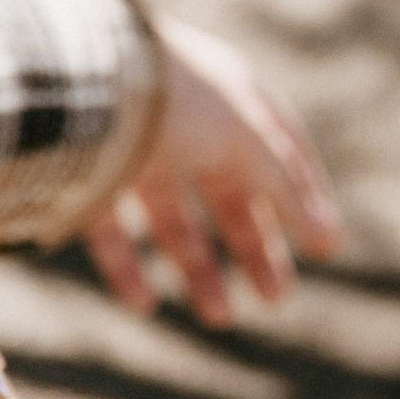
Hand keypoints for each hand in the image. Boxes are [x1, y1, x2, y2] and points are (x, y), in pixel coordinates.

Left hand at [85, 17, 340, 324]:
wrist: (74, 80)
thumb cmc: (171, 100)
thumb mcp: (241, 140)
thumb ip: (283, 187)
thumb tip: (324, 235)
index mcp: (226, 95)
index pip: (279, 148)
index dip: (303, 196)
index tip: (325, 246)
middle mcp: (179, 120)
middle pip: (226, 190)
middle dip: (253, 245)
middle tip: (275, 299)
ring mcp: (128, 146)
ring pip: (170, 216)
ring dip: (196, 267)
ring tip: (218, 318)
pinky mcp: (80, 173)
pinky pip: (108, 228)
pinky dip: (126, 267)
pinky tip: (144, 305)